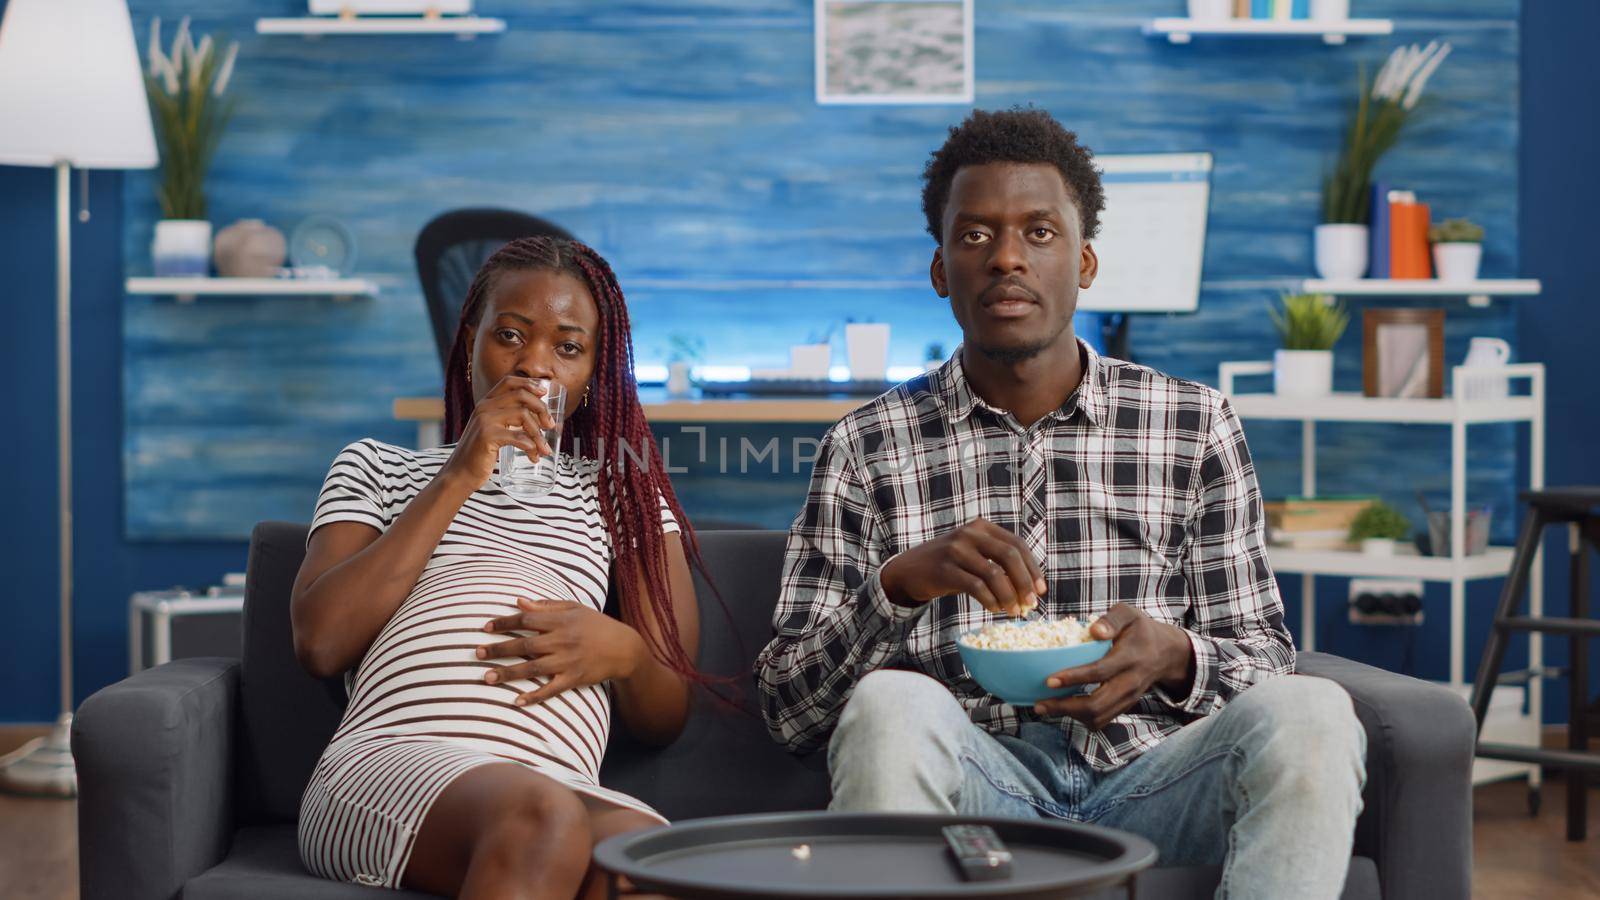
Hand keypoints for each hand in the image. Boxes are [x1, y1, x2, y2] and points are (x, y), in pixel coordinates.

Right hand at [440, 376, 559, 490]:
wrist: (460, 474)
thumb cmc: (480, 454)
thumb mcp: (492, 430)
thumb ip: (507, 420)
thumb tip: (539, 417)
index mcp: (486, 403)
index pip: (509, 381)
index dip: (529, 383)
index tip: (544, 393)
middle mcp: (484, 407)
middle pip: (521, 395)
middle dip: (541, 409)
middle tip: (550, 426)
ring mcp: (485, 420)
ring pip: (523, 415)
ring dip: (538, 434)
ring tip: (543, 450)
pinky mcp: (487, 436)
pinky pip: (518, 437)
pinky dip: (531, 447)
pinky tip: (533, 456)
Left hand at [476, 598, 645, 705]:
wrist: (625, 648)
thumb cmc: (598, 625)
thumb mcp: (575, 608)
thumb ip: (546, 606)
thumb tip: (519, 601)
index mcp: (561, 620)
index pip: (526, 619)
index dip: (505, 623)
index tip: (486, 628)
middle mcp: (562, 640)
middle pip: (524, 645)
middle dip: (499, 649)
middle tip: (476, 653)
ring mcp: (568, 661)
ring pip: (532, 668)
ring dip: (508, 673)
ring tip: (487, 678)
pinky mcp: (574, 678)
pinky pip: (550, 690)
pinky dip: (534, 696)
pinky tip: (517, 701)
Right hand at [878, 517, 1046, 616]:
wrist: (910, 570)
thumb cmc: (950, 565)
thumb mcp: (974, 554)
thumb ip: (998, 562)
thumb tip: (1031, 588)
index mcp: (982, 527)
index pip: (1017, 544)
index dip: (1032, 568)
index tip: (1041, 590)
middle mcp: (970, 533)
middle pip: (1010, 556)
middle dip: (1025, 582)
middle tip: (1031, 604)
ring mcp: (956, 550)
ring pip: (994, 574)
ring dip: (1009, 596)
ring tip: (1013, 611)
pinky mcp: (945, 569)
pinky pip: (976, 587)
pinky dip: (990, 600)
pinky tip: (995, 609)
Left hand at [1032, 604, 1194, 728]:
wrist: (1168, 653)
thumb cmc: (1141, 630)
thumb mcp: (1130, 614)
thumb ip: (1112, 619)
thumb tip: (1093, 631)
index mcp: (1129, 657)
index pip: (1100, 671)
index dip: (1074, 678)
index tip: (1049, 680)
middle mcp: (1130, 682)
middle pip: (1097, 704)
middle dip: (1065, 707)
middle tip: (1040, 704)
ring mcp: (1128, 698)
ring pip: (1099, 717)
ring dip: (1070, 716)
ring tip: (1045, 707)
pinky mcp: (1125, 706)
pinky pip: (1102, 720)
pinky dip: (1081, 718)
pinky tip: (1064, 708)